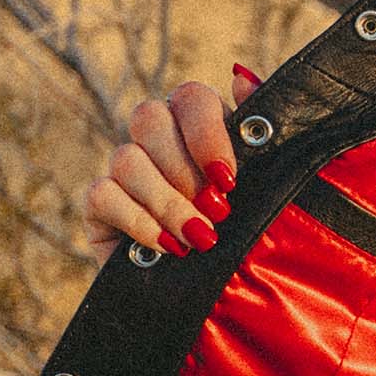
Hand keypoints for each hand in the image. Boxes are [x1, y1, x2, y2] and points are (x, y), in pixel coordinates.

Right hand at [81, 65, 261, 261]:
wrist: (229, 298)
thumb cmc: (258, 236)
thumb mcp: (273, 185)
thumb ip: (261, 132)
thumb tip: (240, 78)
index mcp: (201, 125)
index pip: (190, 97)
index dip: (207, 133)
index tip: (230, 177)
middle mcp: (158, 139)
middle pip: (148, 118)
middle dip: (185, 170)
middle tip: (219, 210)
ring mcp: (125, 169)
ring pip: (126, 158)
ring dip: (168, 202)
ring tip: (202, 237)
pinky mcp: (102, 206)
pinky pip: (103, 195)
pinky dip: (139, 222)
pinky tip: (170, 248)